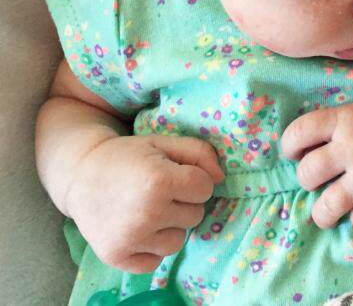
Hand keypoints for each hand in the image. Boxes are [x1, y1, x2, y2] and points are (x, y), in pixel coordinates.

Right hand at [65, 134, 224, 273]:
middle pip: (195, 215)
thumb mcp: (163, 143)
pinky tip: (138, 226)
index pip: (205, 188)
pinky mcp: (118, 257)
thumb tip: (221, 178)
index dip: (194, 179)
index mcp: (159, 181)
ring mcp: (131, 239)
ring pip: (179, 241)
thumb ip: (199, 153)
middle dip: (183, 201)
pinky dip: (152, 246)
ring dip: (170, 226)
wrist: (81, 174)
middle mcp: (147, 213)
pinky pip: (156, 260)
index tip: (175, 173)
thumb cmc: (128, 156)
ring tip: (148, 208)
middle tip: (158, 190)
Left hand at [280, 100, 352, 229]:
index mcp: (345, 119)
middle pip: (307, 174)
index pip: (298, 133)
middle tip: (317, 182)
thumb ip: (329, 129)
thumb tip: (295, 157)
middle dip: (306, 181)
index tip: (293, 156)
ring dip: (322, 213)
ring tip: (325, 212)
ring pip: (327, 206)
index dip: (289, 147)